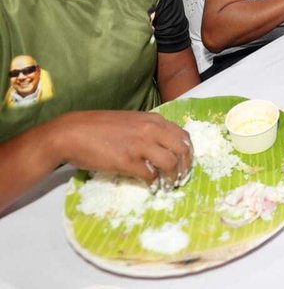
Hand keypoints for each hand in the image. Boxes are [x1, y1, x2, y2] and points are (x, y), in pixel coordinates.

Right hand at [57, 111, 191, 188]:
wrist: (72, 132)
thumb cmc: (99, 127)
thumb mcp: (131, 121)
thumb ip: (149, 130)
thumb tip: (163, 146)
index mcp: (153, 120)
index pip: (183, 136)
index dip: (188, 152)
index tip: (185, 163)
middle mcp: (151, 130)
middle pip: (183, 150)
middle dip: (186, 166)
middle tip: (181, 177)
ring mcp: (140, 145)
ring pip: (170, 163)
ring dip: (172, 178)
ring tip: (168, 185)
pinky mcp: (127, 161)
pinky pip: (150, 175)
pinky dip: (154, 183)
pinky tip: (151, 187)